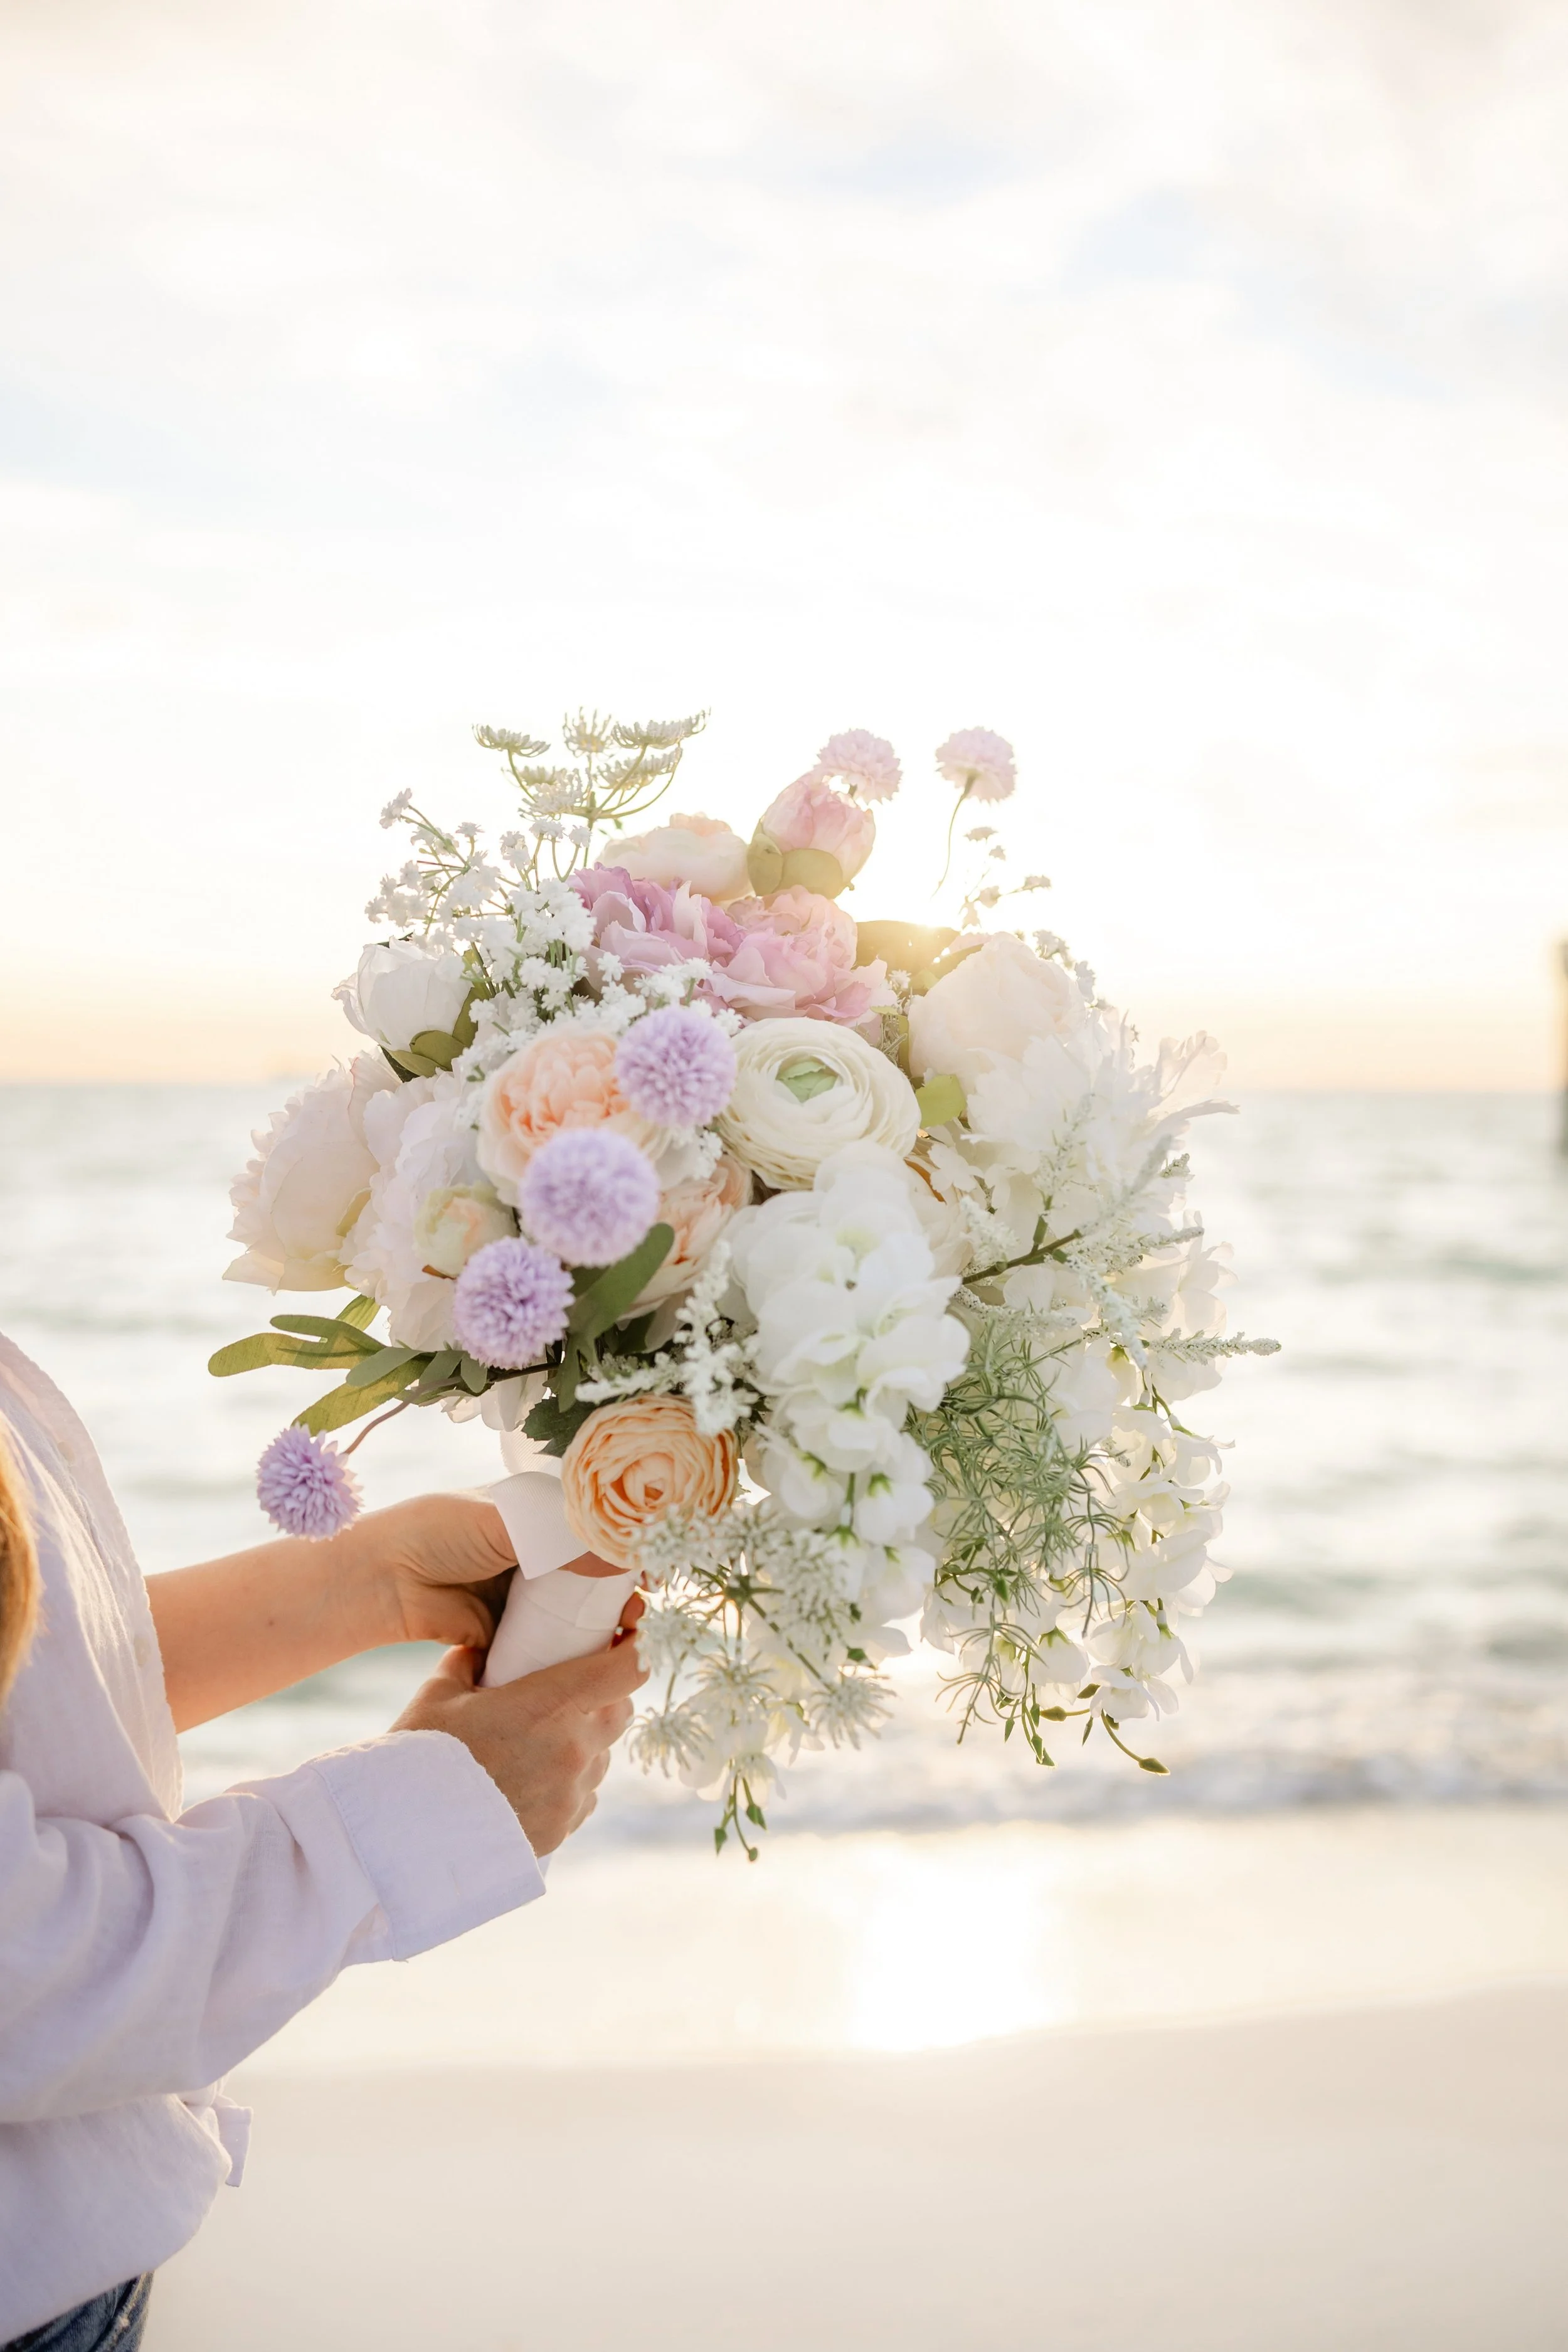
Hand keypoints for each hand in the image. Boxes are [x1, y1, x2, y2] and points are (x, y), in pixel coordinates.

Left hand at [365, 1493, 624, 1653]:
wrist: (383, 1579)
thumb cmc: (442, 1531)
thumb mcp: (509, 1522)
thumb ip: (566, 1536)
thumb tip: (625, 1556)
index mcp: (537, 1512)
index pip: (597, 1526)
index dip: (627, 1545)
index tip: (653, 1567)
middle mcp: (535, 1550)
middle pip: (594, 1572)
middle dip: (623, 1591)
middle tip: (639, 1611)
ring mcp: (522, 1592)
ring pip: (577, 1609)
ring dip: (604, 1623)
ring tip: (624, 1635)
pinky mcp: (509, 1629)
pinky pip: (550, 1641)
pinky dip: (573, 1650)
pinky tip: (594, 1658)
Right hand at [392, 1620, 647, 1853]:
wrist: (405, 1840)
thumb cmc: (421, 1759)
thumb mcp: (439, 1694)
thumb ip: (469, 1662)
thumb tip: (481, 1649)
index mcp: (552, 1706)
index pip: (627, 1670)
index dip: (635, 1649)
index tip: (625, 1638)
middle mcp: (574, 1750)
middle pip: (620, 1711)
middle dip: (604, 1696)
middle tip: (566, 1692)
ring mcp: (571, 1795)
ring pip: (601, 1756)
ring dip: (583, 1743)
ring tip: (533, 1743)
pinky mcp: (560, 1830)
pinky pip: (582, 1797)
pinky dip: (566, 1784)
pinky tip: (526, 1781)